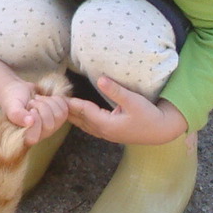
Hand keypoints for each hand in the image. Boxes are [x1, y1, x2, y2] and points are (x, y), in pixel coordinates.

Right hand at [0, 80, 70, 147]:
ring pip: (59, 115)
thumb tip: (30, 122)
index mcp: (25, 137)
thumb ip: (16, 115)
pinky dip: (56, 99)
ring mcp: (51, 127)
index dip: (35, 120)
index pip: (34, 137)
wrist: (18, 90)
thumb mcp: (11, 106)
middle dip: (41, 107)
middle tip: (32, 102)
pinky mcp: (59, 118)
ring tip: (37, 100)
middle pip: (49, 125)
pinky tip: (46, 98)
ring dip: (47, 101)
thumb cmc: (11, 100)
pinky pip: (65, 109)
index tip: (29, 109)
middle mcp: (39, 136)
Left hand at [66, 76, 189, 145]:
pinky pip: (90, 126)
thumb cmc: (149, 115)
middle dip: (65, 111)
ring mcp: (107, 134)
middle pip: (79, 119)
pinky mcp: (111, 132)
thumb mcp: (133, 100)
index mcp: (107, 124)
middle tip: (51, 103)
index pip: (83, 111)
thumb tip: (100, 78)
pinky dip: (80, 120)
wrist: (161, 130)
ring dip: (71, 116)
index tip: (56, 97)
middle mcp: (104, 131)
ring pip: (83, 125)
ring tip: (58, 109)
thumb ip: (116, 90)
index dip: (70, 103)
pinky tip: (76, 116)